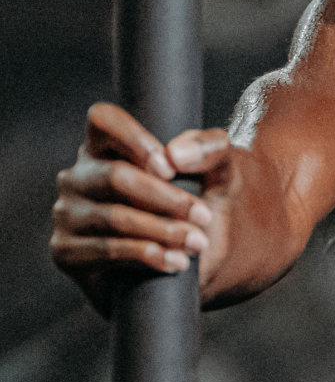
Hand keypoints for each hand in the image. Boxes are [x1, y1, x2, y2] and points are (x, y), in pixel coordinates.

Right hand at [51, 103, 229, 313]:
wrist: (199, 256)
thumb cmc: (203, 200)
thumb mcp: (220, 169)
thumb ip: (209, 147)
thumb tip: (174, 156)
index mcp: (107, 145)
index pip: (103, 120)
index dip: (134, 140)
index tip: (169, 169)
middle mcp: (80, 175)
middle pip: (116, 176)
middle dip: (167, 199)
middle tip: (204, 217)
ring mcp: (69, 213)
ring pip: (114, 217)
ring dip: (163, 231)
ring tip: (197, 243)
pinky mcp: (68, 251)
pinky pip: (106, 251)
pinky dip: (147, 255)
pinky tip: (175, 261)